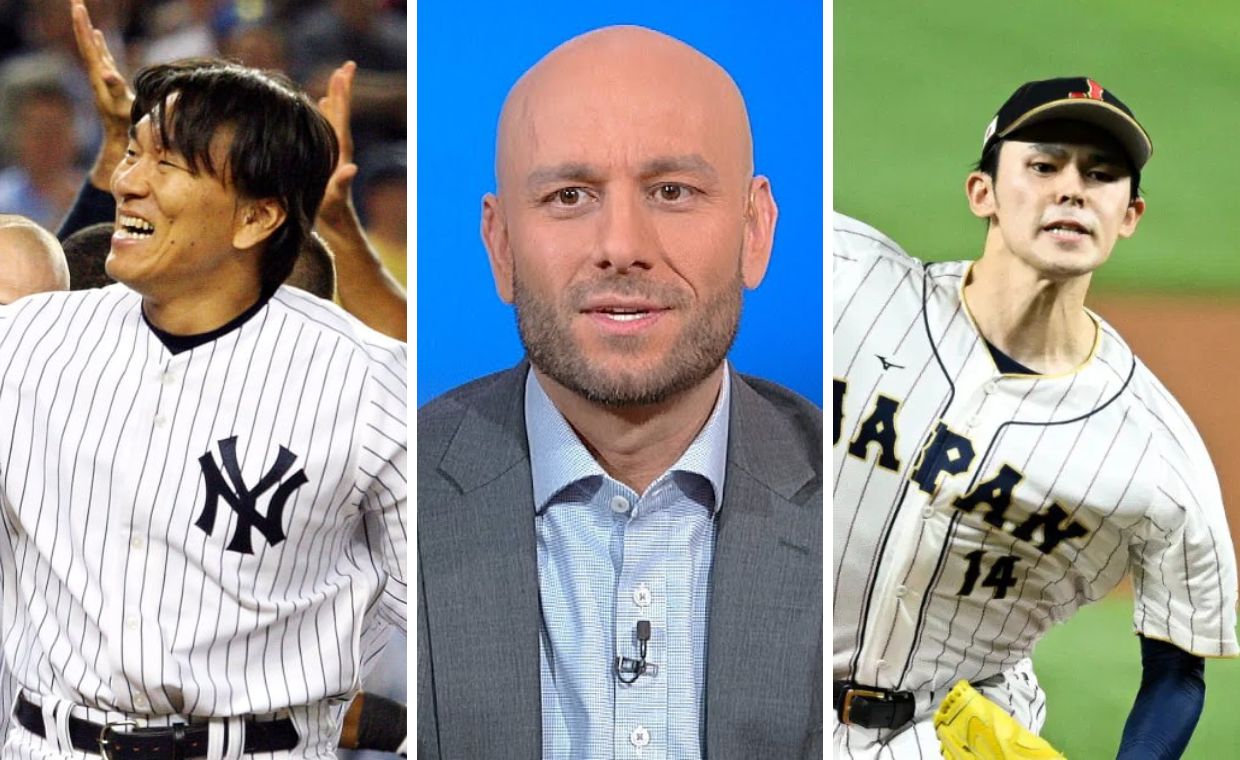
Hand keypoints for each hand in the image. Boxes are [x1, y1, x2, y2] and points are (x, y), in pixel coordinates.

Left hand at [70, 0, 132, 188]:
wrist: (121, 140)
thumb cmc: (126, 125)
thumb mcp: (123, 106)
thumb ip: (116, 88)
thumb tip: (106, 74)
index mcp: (99, 77)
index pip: (88, 46)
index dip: (82, 26)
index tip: (78, 6)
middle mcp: (97, 74)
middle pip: (86, 43)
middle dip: (81, 21)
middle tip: (76, 0)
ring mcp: (102, 78)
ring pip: (92, 48)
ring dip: (87, 30)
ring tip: (82, 13)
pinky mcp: (109, 82)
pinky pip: (101, 56)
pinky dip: (99, 43)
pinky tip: (98, 35)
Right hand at [316, 61, 359, 227]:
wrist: (335, 228)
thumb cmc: (331, 215)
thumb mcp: (335, 199)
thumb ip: (343, 183)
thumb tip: (352, 168)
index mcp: (340, 152)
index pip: (342, 117)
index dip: (342, 94)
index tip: (343, 72)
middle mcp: (340, 149)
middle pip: (342, 113)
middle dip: (342, 89)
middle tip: (346, 66)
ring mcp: (335, 153)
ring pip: (334, 120)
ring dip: (335, 99)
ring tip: (334, 81)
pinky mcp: (328, 158)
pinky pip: (326, 129)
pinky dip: (324, 114)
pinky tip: (321, 105)